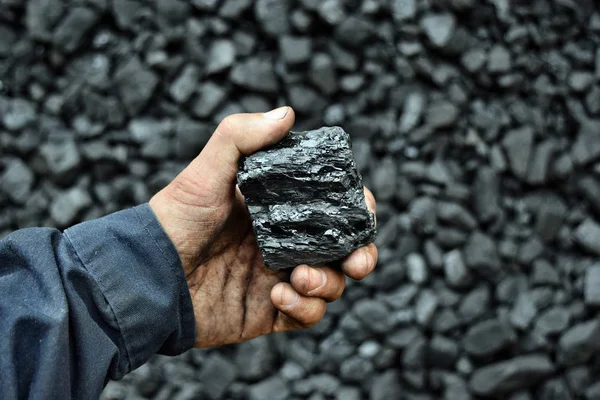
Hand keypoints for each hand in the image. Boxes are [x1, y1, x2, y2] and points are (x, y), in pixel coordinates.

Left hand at [149, 107, 377, 347]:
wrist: (147, 276)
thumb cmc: (174, 219)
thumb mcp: (205, 171)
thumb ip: (240, 137)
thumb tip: (286, 113)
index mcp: (279, 208)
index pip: (332, 206)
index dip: (356, 209)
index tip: (362, 210)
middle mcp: (285, 242)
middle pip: (343, 249)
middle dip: (360, 254)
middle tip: (357, 260)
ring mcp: (279, 277)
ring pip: (331, 283)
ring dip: (328, 282)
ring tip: (300, 276)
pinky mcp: (269, 311)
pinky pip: (307, 314)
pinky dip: (305, 307)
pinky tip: (280, 295)